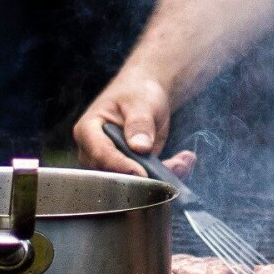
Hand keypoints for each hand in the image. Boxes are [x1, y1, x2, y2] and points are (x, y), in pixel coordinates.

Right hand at [73, 69, 196, 178]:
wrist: (144, 95)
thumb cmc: (136, 92)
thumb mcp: (140, 101)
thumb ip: (139, 122)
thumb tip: (140, 147)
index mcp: (89, 130)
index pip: (101, 153)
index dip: (120, 165)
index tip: (141, 172)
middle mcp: (95, 152)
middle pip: (113, 174)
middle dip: (145, 175)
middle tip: (174, 167)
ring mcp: (112, 163)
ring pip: (132, 181)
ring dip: (160, 176)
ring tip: (184, 162)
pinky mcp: (130, 170)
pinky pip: (146, 179)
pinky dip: (166, 174)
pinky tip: (184, 162)